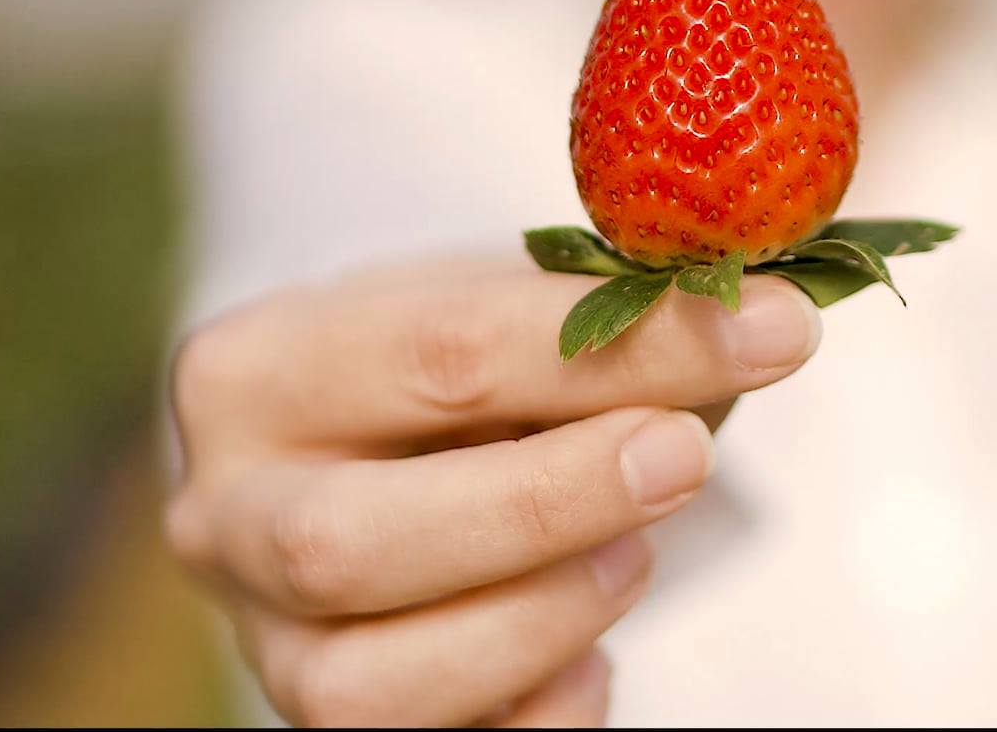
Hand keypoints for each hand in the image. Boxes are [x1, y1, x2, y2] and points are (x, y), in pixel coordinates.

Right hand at [164, 259, 820, 726]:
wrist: (381, 450)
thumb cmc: (455, 366)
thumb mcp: (510, 306)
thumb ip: (615, 315)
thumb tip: (771, 323)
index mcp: (254, 368)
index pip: (440, 352)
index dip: (622, 346)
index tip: (775, 329)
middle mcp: (221, 514)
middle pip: (355, 541)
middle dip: (549, 502)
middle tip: (686, 454)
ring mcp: (265, 643)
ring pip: (371, 687)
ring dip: (539, 617)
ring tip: (639, 548)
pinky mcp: (325, 730)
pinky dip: (543, 708)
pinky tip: (593, 653)